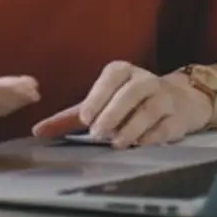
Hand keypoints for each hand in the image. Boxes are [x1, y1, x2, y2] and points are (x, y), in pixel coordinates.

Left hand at [31, 61, 211, 147]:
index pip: (111, 78)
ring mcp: (166, 97)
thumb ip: (68, 118)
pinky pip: (167, 125)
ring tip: (117, 143)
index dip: (98, 97)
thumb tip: (36, 131)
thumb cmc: (127, 104)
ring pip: (151, 108)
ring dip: (133, 126)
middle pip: (132, 92)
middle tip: (97, 133)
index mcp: (122, 71)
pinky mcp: (179, 117)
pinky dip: (153, 136)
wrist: (178, 102)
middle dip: (114, 113)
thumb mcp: (98, 106)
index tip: (86, 119)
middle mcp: (145, 80)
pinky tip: (140, 144)